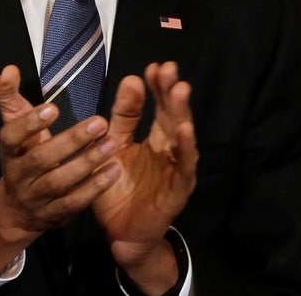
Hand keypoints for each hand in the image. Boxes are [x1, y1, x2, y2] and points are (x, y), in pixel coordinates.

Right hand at [0, 65, 120, 275]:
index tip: (54, 108)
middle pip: (41, 159)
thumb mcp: (13, 127)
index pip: (12, 136)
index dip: (30, 124)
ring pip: (59, 182)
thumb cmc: (22, 156)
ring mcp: (36, 198)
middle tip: (100, 123)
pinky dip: (94, 188)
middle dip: (70, 141)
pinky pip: (74, 202)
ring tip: (112, 144)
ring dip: (87, 163)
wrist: (18, 211)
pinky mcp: (55, 215)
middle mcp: (19, 175)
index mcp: (9, 151)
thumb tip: (9, 69)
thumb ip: (9, 97)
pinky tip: (115, 170)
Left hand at [92, 62, 197, 291]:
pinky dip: (186, 149)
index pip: (158, 107)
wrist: (121, 232)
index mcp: (154, 140)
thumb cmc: (119, 188)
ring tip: (179, 90)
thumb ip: (121, 117)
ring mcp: (176, 170)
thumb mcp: (114, 147)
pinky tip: (185, 131)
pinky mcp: (178, 190)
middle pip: (173, 117)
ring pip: (182, 138)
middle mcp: (169, 151)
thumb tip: (130, 79)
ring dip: (182, 114)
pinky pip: (184, 168)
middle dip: (171, 93)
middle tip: (168, 69)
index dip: (156, 87)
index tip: (152, 67)